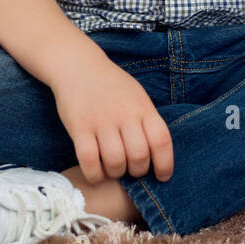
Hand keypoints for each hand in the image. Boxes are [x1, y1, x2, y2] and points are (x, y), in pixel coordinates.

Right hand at [52, 56, 173, 184]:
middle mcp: (125, 114)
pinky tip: (96, 174)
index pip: (161, 140)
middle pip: (139, 156)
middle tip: (131, 170)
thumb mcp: (137, 96)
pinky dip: (95, 175)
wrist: (79, 66)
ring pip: (115, 162)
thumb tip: (158, 153)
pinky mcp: (79, 127)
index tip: (162, 177)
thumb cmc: (112, 86)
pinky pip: (89, 161)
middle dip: (138, 171)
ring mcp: (101, 121)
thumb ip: (147, 120)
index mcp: (143, 107)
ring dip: (116, 174)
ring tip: (113, 170)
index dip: (165, 164)